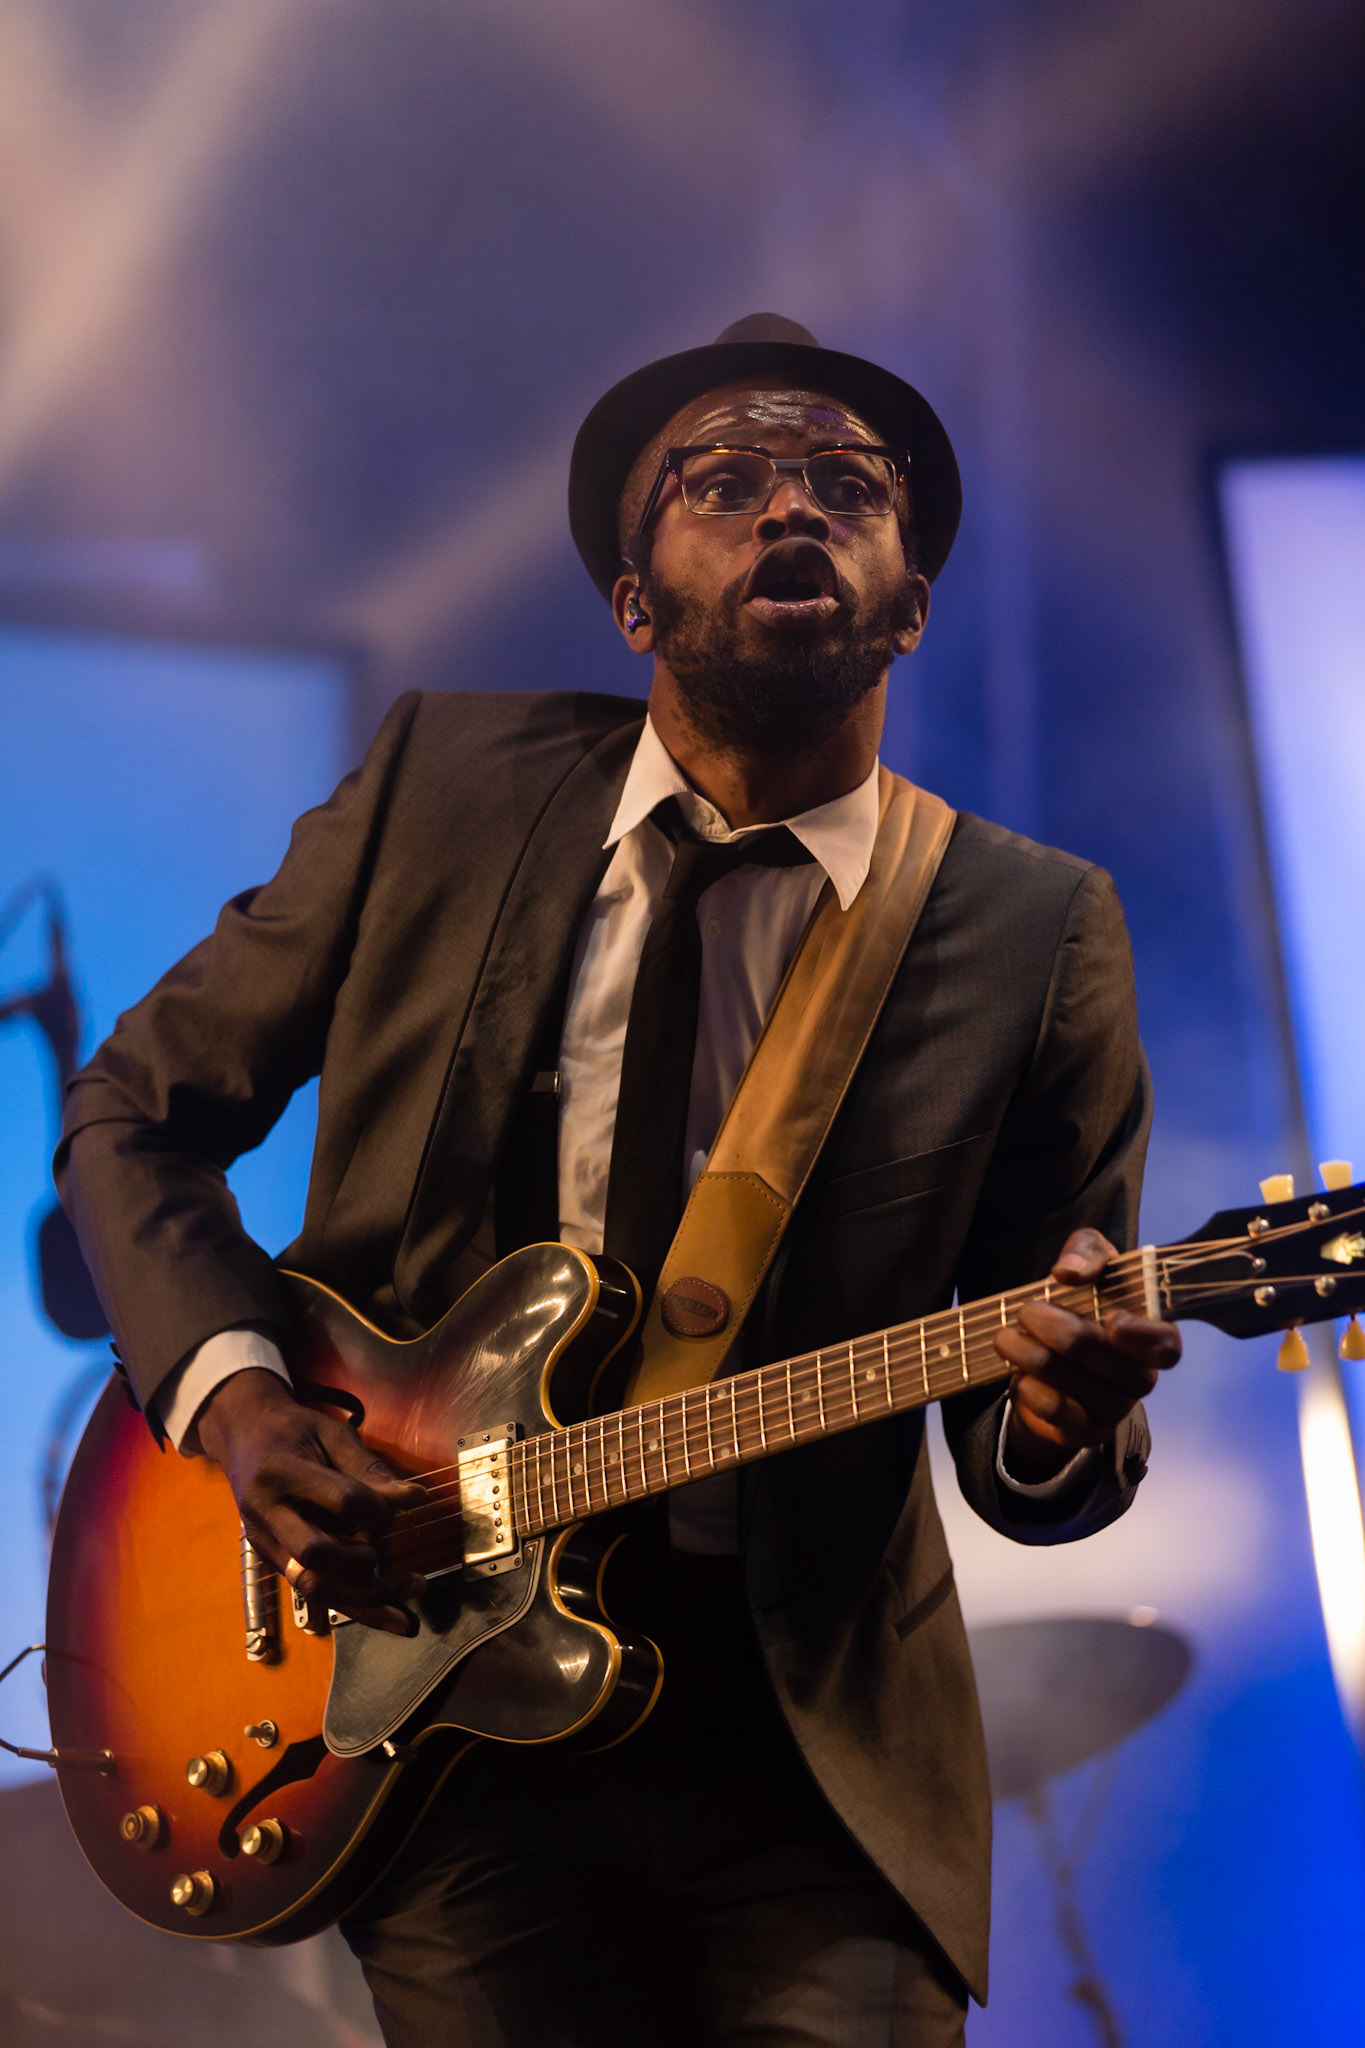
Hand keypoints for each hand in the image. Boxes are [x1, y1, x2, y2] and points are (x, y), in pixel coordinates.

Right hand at [196, 1368, 427, 1633]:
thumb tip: (415, 1499)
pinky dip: (355, 1608)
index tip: (404, 1501)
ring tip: (411, 1596)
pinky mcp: (273, 1562)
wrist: (244, 1437)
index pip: (340, 1501)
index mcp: (280, 1472)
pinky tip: (391, 1616)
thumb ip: (369, 1469)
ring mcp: (265, 1543)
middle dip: (365, 1560)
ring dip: (366, 1597)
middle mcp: (266, 1514)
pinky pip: (314, 1593)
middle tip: (393, 1551)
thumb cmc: (294, 1430)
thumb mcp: (333, 1435)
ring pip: (313, 1586)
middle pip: (316, 1554)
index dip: (380, 1507)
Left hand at [993, 1228, 1180, 1484]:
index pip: (1167, 1347)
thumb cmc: (1081, 1298)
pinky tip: (1017, 1375)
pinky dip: (1033, 1394)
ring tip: (1005, 1337)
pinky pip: (1061, 1418)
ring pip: (1079, 1389)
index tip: (1110, 1320)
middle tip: (1028, 1312)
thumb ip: (1085, 1253)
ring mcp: (1115, 1408)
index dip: (1143, 1338)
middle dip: (1062, 1334)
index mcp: (1151, 1336)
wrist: (1050, 1346)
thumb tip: (1069, 1272)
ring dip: (1035, 1359)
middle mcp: (1140, 1377)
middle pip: (1110, 1365)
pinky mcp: (1086, 1431)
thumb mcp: (1086, 1260)